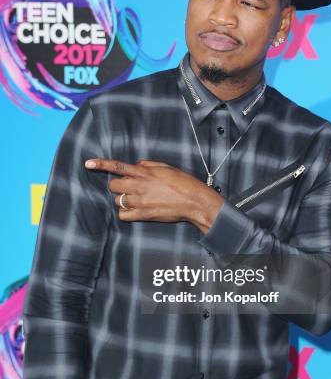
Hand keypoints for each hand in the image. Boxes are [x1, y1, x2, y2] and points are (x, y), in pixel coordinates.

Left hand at [85, 158, 223, 233]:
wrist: (194, 201)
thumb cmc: (183, 183)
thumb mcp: (166, 167)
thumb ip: (148, 165)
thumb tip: (136, 165)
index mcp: (144, 173)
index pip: (117, 166)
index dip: (101, 164)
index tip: (88, 163)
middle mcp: (140, 186)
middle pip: (113, 185)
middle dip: (117, 185)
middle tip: (127, 187)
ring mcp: (141, 202)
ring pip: (118, 200)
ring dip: (123, 199)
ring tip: (136, 199)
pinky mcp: (144, 215)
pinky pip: (123, 215)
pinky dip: (126, 212)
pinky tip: (134, 209)